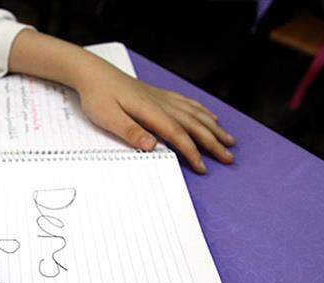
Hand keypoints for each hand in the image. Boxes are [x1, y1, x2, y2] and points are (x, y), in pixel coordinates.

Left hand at [74, 66, 234, 172]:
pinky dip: (203, 112)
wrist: (93, 73)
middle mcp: (162, 103)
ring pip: (196, 114)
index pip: (178, 135)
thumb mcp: (108, 118)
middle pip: (194, 125)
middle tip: (229, 158)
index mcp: (151, 111)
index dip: (193, 152)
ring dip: (214, 128)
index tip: (203, 167)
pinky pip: (188, 103)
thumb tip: (150, 145)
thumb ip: (130, 131)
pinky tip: (211, 117)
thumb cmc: (98, 96)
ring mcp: (163, 98)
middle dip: (214, 143)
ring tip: (229, 140)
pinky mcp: (159, 95)